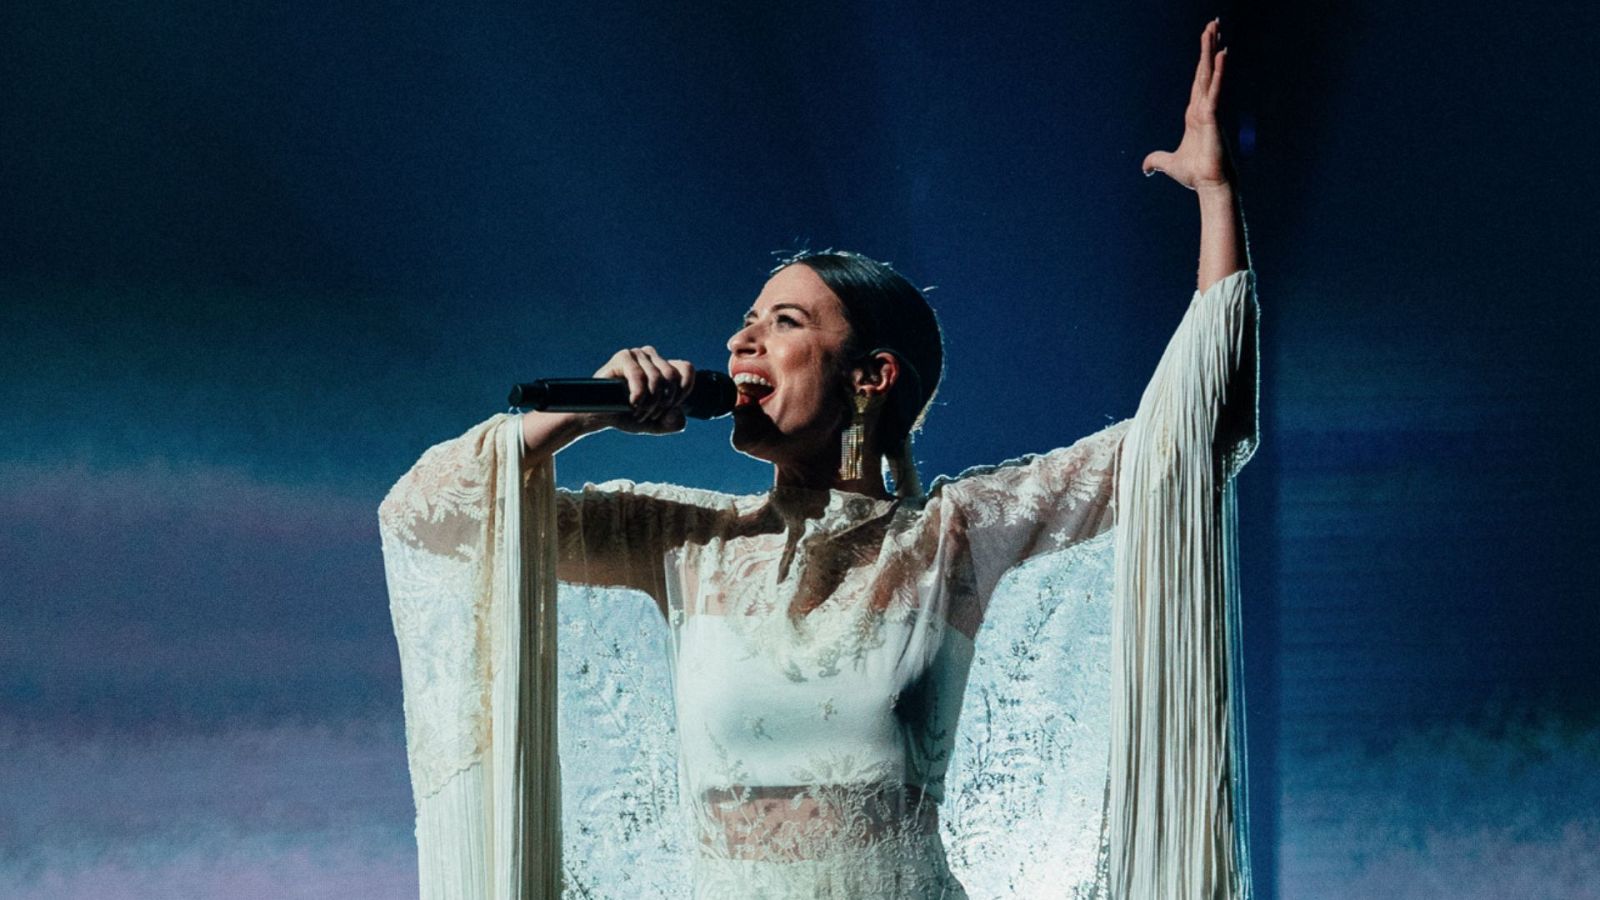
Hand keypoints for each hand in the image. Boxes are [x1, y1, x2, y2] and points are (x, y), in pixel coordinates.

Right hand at [592, 346, 695, 434]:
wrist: (599, 416)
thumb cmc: (627, 415)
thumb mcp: (656, 424)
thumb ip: (672, 423)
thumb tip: (677, 413)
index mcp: (664, 367)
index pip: (686, 369)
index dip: (683, 390)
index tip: (670, 408)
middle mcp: (652, 357)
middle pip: (672, 376)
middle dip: (664, 403)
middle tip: (650, 415)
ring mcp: (638, 355)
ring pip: (657, 379)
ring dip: (649, 403)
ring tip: (638, 413)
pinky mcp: (623, 357)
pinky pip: (639, 376)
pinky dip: (638, 395)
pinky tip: (631, 404)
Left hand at [1142, 19, 1233, 191]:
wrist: (1208, 184)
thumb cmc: (1195, 173)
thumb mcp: (1168, 164)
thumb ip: (1156, 161)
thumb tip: (1145, 168)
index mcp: (1195, 113)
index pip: (1199, 81)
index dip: (1203, 61)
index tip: (1208, 41)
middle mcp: (1204, 107)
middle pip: (1205, 70)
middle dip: (1208, 46)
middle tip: (1213, 23)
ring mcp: (1209, 110)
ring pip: (1210, 74)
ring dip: (1211, 50)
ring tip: (1214, 28)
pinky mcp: (1212, 117)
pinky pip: (1215, 90)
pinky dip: (1218, 73)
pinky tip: (1220, 55)